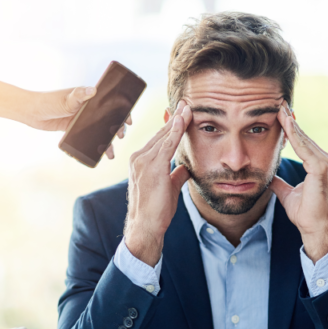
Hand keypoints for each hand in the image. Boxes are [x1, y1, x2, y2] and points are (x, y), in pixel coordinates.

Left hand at [24, 87, 131, 158]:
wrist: (32, 113)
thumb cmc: (49, 101)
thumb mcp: (66, 98)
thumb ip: (80, 95)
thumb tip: (93, 90)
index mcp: (89, 98)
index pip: (111, 103)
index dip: (123, 111)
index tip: (128, 120)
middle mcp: (88, 108)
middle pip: (109, 119)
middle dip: (117, 129)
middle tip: (119, 137)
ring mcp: (83, 119)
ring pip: (100, 131)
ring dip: (107, 142)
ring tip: (111, 153)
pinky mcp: (75, 129)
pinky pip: (90, 138)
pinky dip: (96, 146)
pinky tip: (99, 154)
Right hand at [123, 101, 191, 265]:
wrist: (145, 226)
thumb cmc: (156, 211)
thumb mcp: (168, 188)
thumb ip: (175, 175)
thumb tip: (186, 168)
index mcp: (141, 161)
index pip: (159, 139)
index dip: (172, 125)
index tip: (182, 112)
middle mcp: (139, 158)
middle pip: (161, 133)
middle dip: (174, 117)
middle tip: (186, 102)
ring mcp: (143, 162)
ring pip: (163, 136)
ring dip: (177, 120)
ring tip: (188, 106)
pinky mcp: (152, 168)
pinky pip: (166, 145)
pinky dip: (175, 131)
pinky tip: (182, 119)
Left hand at [270, 102, 327, 262]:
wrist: (316, 229)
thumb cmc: (305, 214)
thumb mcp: (288, 194)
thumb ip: (280, 183)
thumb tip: (269, 178)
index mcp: (319, 165)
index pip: (302, 142)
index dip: (290, 129)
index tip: (279, 115)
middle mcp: (326, 160)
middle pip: (304, 137)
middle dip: (290, 120)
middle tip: (278, 103)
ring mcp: (326, 163)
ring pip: (304, 139)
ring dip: (291, 124)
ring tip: (279, 108)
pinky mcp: (322, 168)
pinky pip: (305, 148)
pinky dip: (295, 136)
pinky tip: (286, 123)